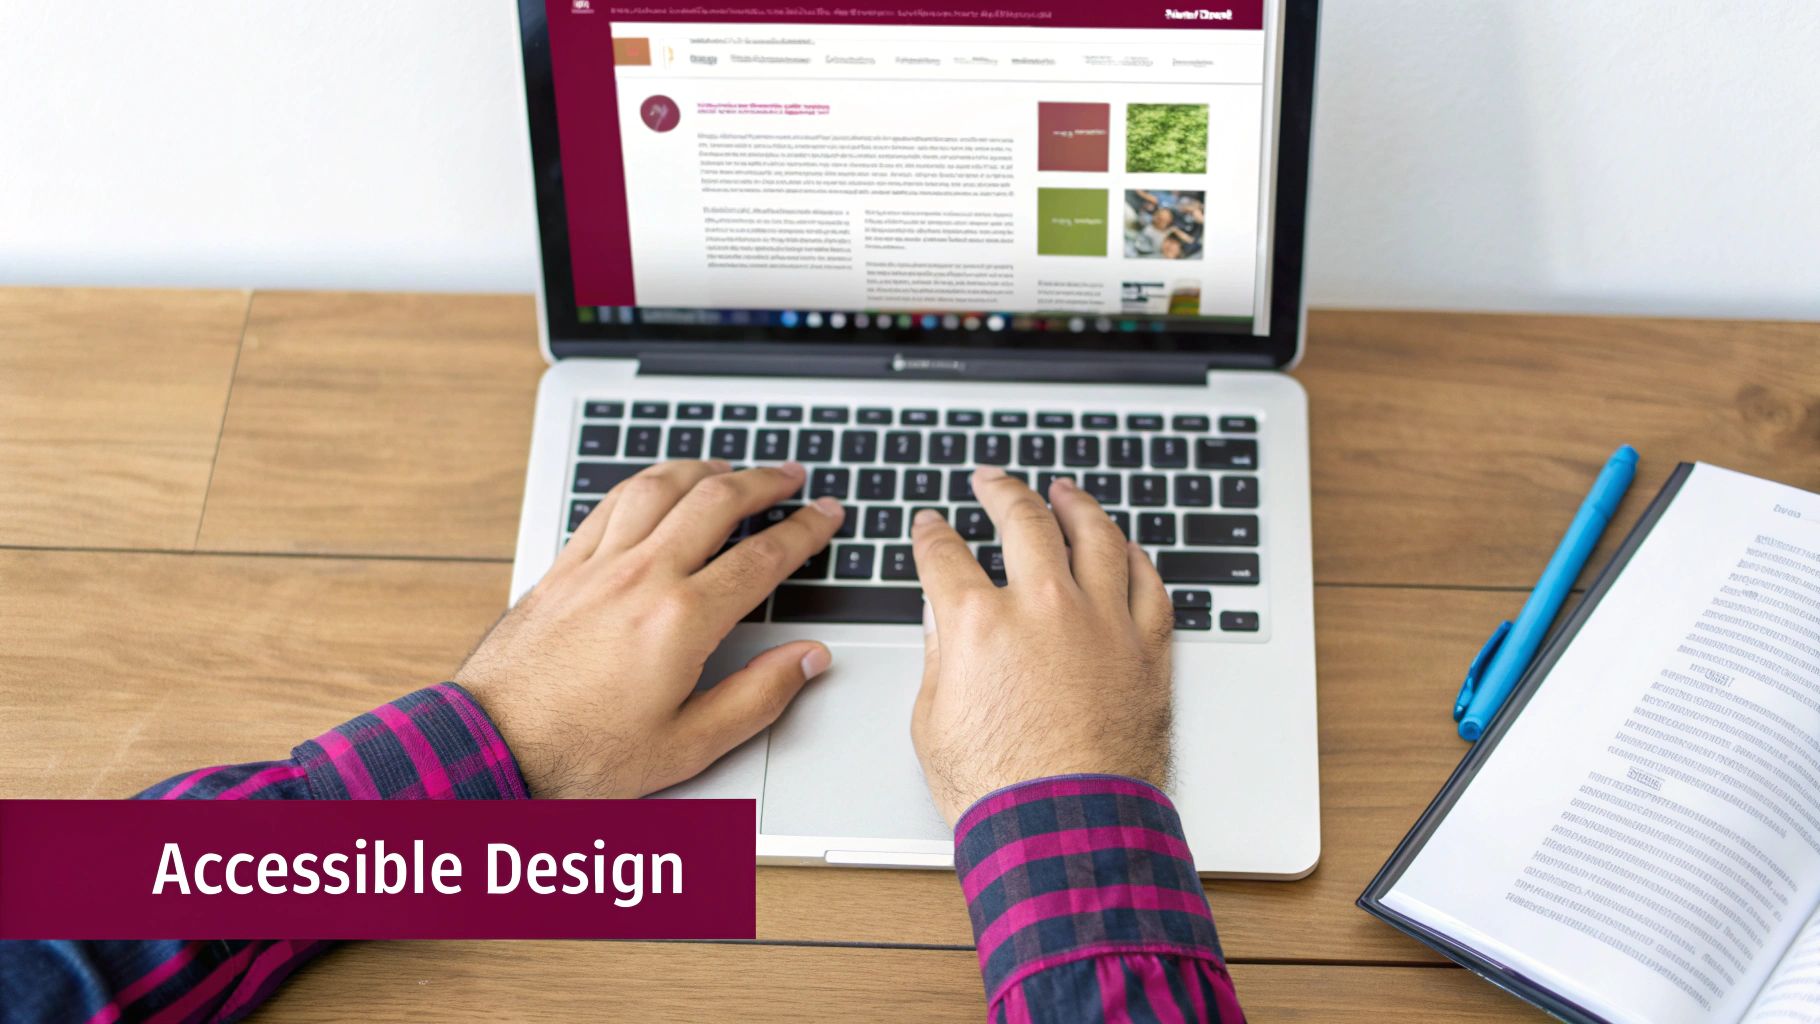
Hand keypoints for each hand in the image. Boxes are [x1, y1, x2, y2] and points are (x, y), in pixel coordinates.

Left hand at [456, 460, 841, 797]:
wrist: (491, 749)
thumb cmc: (582, 754)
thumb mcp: (689, 745)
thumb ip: (758, 697)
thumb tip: (807, 660)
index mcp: (682, 621)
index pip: (763, 557)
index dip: (805, 531)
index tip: (827, 516)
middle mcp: (640, 578)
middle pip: (716, 502)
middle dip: (764, 482)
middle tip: (791, 476)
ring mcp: (597, 567)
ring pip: (659, 487)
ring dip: (703, 469)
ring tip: (729, 467)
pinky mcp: (562, 569)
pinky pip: (609, 503)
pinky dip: (645, 482)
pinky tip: (656, 484)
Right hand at [910, 468, 1174, 825]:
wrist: (1066, 832)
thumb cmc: (998, 790)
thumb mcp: (932, 722)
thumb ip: (938, 658)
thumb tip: (942, 621)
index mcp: (978, 622)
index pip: (944, 554)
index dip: (931, 533)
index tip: (930, 525)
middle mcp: (1044, 606)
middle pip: (1023, 520)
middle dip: (1001, 490)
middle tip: (991, 480)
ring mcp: (1102, 621)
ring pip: (1095, 535)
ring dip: (1076, 504)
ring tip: (1065, 490)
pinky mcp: (1146, 647)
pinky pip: (1147, 582)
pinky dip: (1134, 556)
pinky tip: (1125, 546)